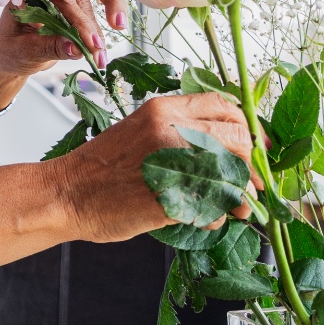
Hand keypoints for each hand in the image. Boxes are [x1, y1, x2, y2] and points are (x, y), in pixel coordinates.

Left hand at [0, 0, 126, 78]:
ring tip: (100, 58)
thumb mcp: (24, 51)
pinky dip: (100, 27)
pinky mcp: (71, 3)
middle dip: (93, 26)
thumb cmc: (8, 49)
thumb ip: (49, 47)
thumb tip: (76, 48)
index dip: (80, 22)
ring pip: (90, 2)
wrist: (8, 54)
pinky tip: (105, 45)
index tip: (91, 44)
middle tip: (99, 50)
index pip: (61, 0)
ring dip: (98, 30)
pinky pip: (93, 6)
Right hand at [53, 92, 253, 243]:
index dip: (248, 128)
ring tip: (232, 207)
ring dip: (237, 195)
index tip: (257, 146)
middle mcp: (170, 130)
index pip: (225, 106)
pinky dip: (215, 216)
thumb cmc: (103, 167)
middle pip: (238, 139)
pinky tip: (202, 218)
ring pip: (232, 175)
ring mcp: (170, 163)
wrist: (67, 193)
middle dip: (250, 166)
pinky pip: (213, 206)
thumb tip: (231, 147)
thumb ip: (182, 131)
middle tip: (249, 184)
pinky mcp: (170, 197)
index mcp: (162, 109)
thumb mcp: (142, 131)